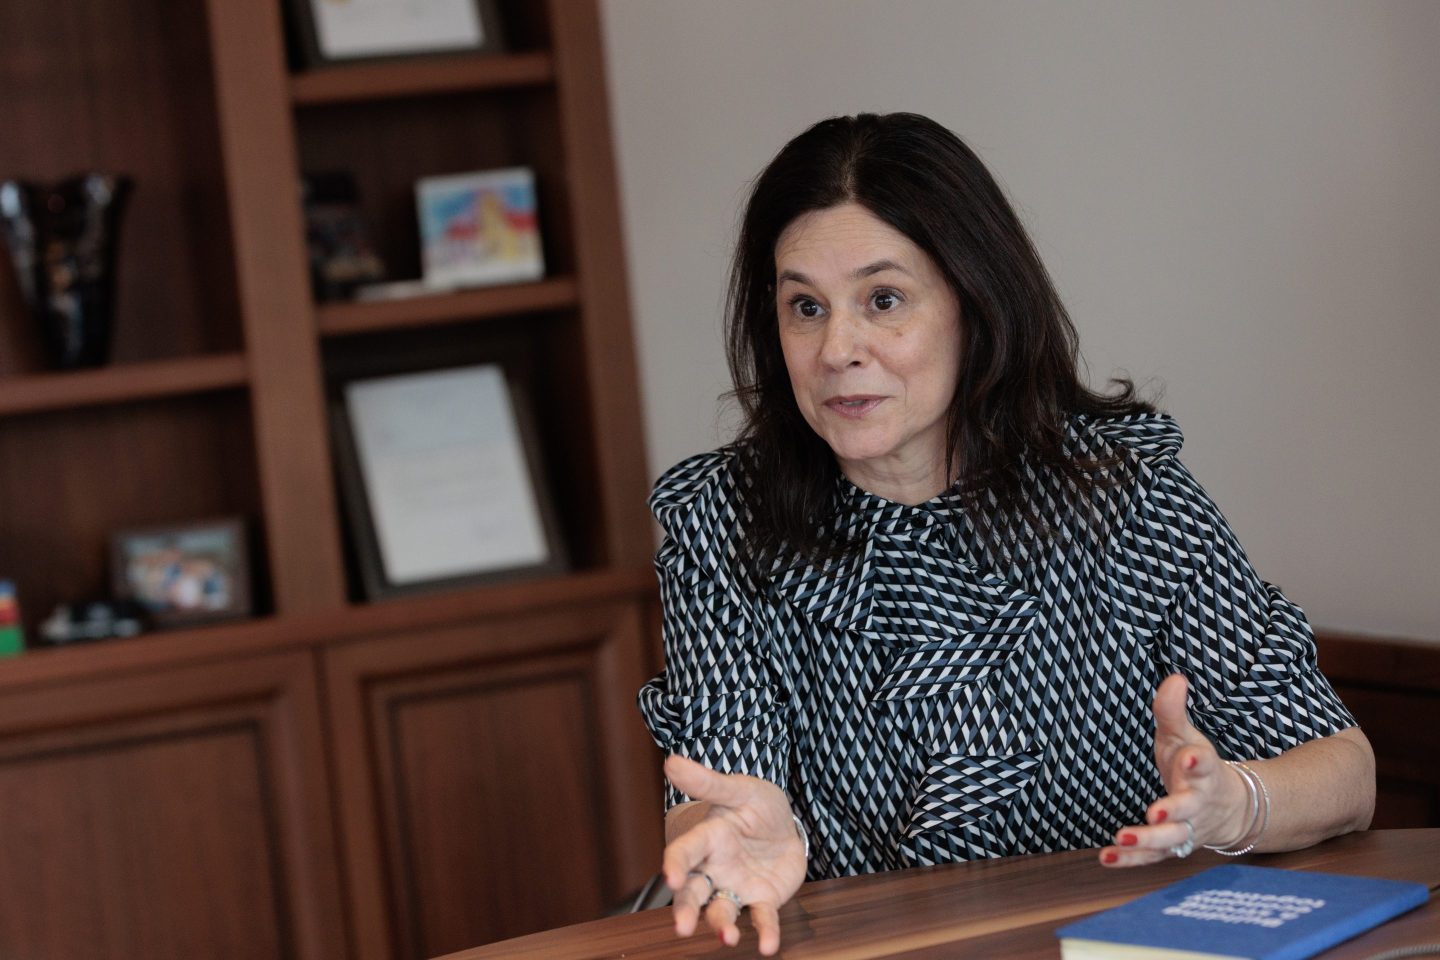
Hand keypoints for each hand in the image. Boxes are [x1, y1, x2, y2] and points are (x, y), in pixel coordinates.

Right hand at [661, 755, 806, 954]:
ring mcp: (736, 887)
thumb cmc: (755, 805)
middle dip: (686, 909)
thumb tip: (671, 761)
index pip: (685, 853)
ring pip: (721, 910)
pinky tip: (766, 946)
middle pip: (694, 892)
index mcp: (706, 839)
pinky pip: (761, 918)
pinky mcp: (761, 900)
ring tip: (727, 936)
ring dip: (721, 925)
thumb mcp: (737, 789)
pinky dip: (764, 932)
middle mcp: (714, 869)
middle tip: (682, 926)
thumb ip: (707, 783)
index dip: (676, 865)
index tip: (671, 877)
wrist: (785, 824)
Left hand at [1100, 674, 1248, 865]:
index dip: (1197, 760)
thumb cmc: (1194, 765)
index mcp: (1202, 771)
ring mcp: (1186, 828)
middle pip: (1188, 809)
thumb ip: (1173, 711)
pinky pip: (1152, 857)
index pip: (1204, 764)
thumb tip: (1174, 678)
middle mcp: (1197, 802)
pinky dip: (1131, 860)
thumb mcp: (1184, 736)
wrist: (1226, 808)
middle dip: (1173, 811)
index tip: (1189, 756)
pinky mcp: (1172, 847)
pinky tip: (1106, 857)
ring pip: (1172, 839)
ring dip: (1148, 840)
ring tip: (1122, 838)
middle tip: (1155, 812)